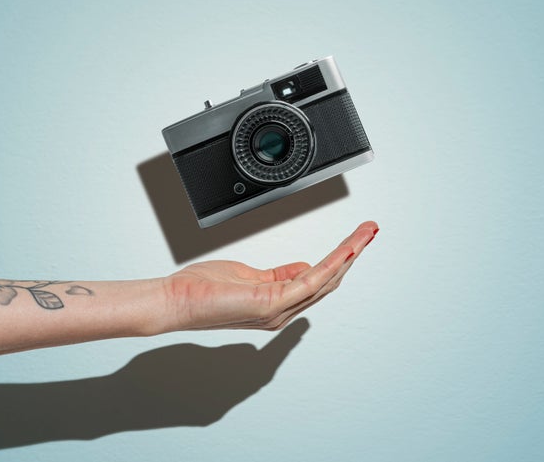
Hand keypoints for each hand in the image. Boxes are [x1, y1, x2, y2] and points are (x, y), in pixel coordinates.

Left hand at [163, 221, 378, 330]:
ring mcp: (278, 310)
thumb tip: (302, 268)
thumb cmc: (202, 290)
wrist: (174, 301)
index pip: (317, 281)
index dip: (339, 260)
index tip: (353, 241)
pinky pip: (310, 281)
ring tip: (365, 234)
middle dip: (351, 254)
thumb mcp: (248, 276)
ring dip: (348, 255)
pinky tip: (345, 250)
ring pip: (325, 280)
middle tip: (369, 232)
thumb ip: (278, 275)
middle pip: (328, 281)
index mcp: (278, 303)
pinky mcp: (270, 303)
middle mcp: (282, 311)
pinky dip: (331, 263)